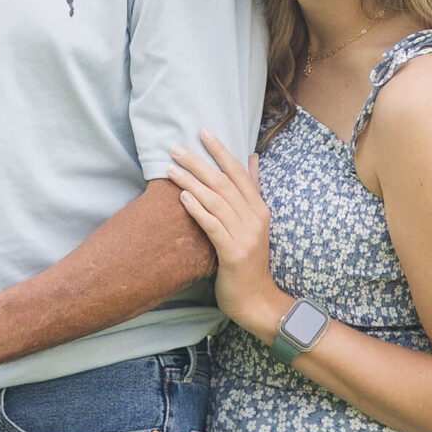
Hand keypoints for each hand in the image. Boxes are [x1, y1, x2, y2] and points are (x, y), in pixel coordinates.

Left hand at [168, 129, 286, 331]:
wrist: (256, 299)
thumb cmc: (248, 260)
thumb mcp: (254, 223)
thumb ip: (252, 190)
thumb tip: (252, 158)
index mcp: (259, 209)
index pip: (239, 172)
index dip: (221, 151)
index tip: (203, 133)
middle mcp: (255, 218)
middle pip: (224, 183)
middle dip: (199, 162)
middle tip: (176, 148)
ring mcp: (245, 236)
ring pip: (216, 201)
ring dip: (192, 182)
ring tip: (171, 169)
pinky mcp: (233, 253)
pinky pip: (213, 225)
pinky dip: (198, 209)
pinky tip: (183, 197)